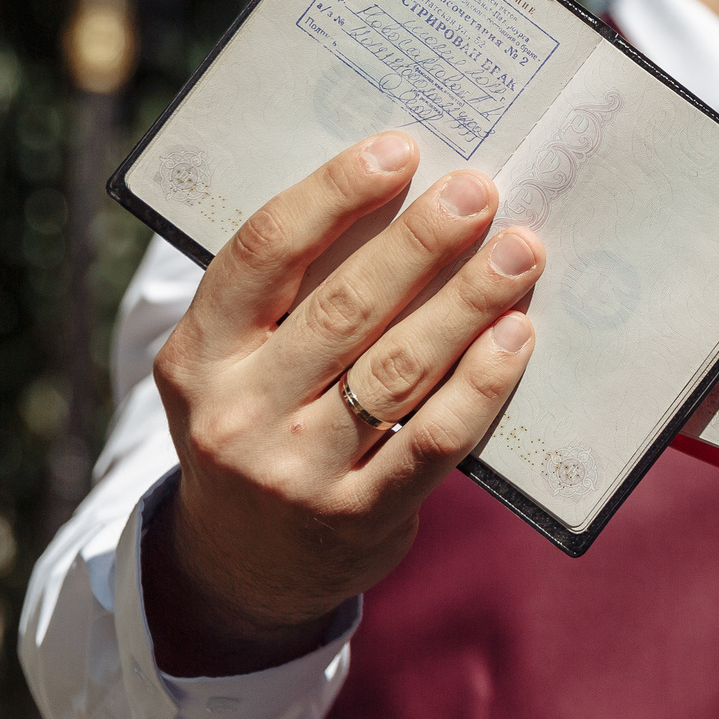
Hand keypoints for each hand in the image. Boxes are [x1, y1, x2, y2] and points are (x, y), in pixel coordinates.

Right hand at [144, 132, 544, 673]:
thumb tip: (404, 195)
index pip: (262, 254)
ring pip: (397, 369)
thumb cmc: (264, 424)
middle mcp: (236, 412)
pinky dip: (482, 383)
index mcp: (198, 353)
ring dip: (468, 302)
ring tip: (520, 251)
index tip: (398, 150)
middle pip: (343, 308)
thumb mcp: (240, 364)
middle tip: (480, 191)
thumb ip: (297, 295)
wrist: (245, 567)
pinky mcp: (356, 518)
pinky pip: (432, 440)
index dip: (331, 195)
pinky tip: (517, 335)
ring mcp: (294, 471)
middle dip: (421, 242)